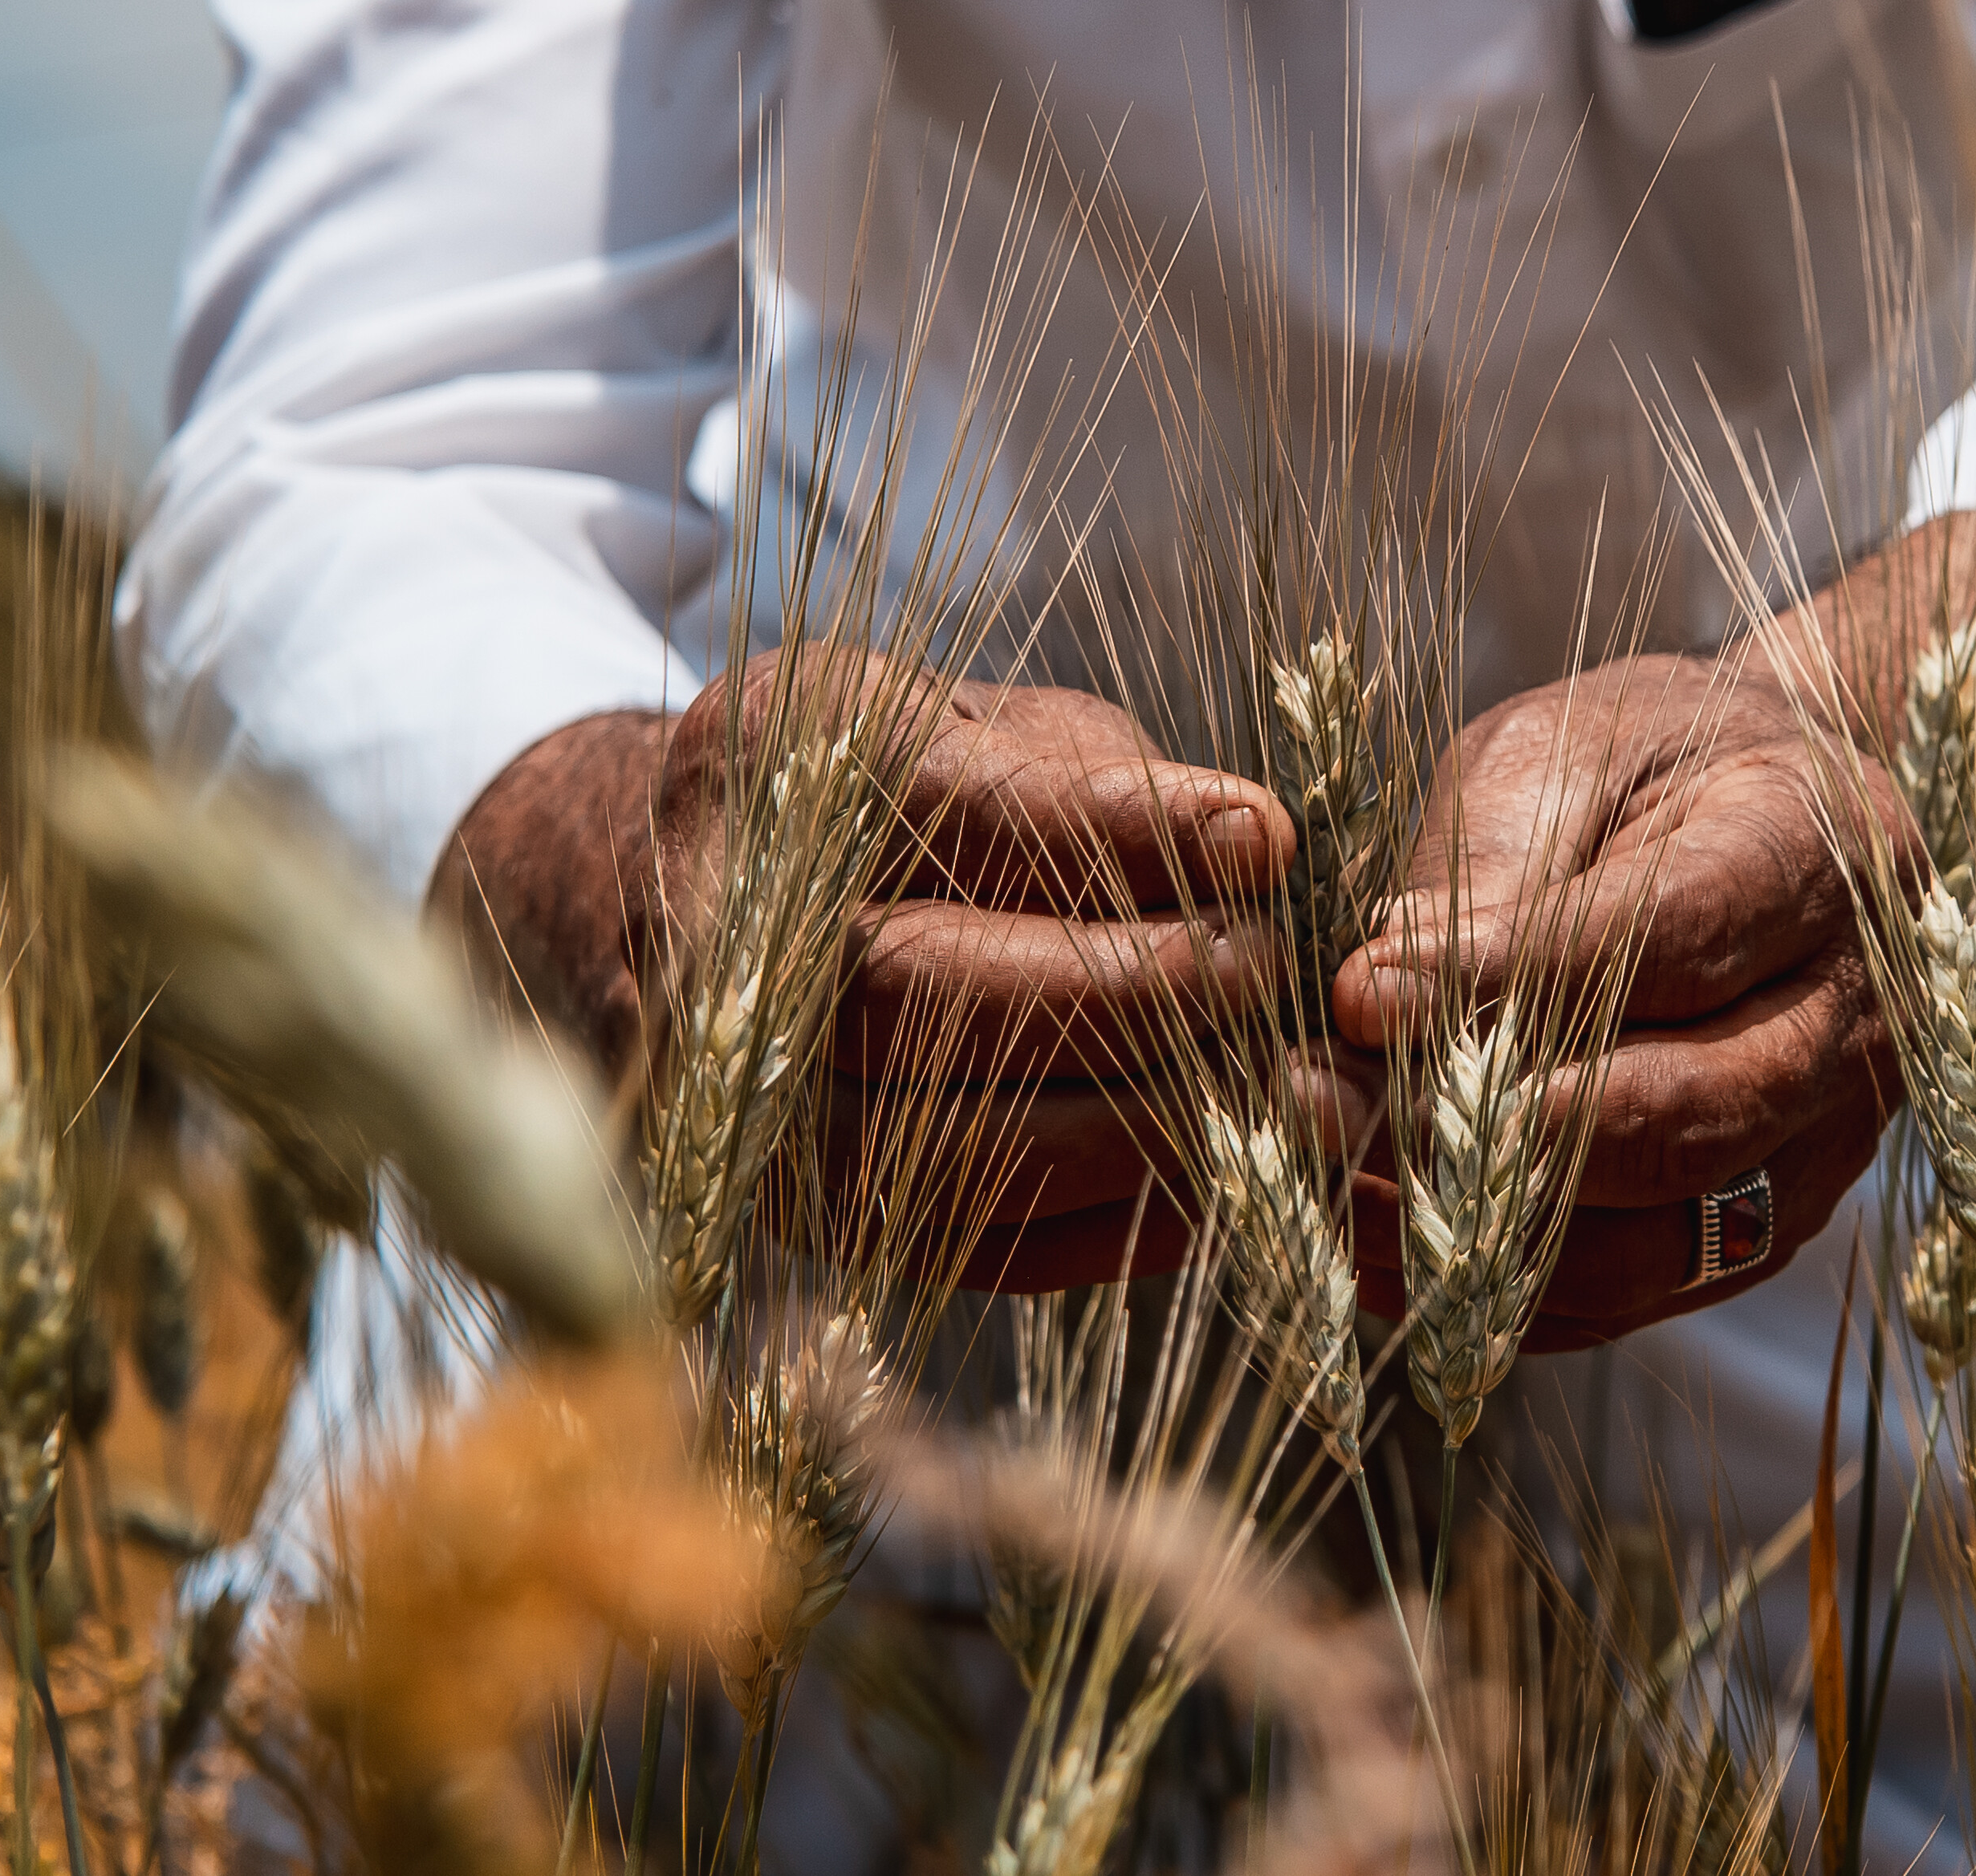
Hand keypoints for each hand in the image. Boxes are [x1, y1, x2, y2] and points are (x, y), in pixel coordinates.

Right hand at [439, 644, 1296, 1293]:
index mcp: (778, 761)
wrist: (690, 902)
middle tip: (1271, 981)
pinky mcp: (796, 1212)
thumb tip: (1255, 850)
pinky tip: (1213, 1178)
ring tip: (1286, 1103)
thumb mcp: (983, 731)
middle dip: (1122, 997)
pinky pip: (958, 1243)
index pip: (950, 806)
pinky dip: (1100, 1223)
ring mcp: (743, 1093)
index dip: (1114, 830)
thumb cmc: (894, 799)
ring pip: (937, 1144)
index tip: (1264, 843)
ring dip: (1134, 1133)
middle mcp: (727, 931)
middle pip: (921, 991)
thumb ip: (1100, 786)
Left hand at [1329, 652, 1911, 1349]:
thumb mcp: (1567, 753)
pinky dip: (1497, 1290)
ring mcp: (1823, 1143)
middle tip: (1319, 1104)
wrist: (1758, 814)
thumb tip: (1386, 998)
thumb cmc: (1642, 766)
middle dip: (1485, 1130)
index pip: (1674, 940)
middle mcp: (1851, 1018)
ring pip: (1660, 1238)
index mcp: (1822, 852)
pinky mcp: (1764, 1230)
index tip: (1362, 992)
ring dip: (1478, 1233)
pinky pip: (1631, 1295)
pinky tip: (1378, 1244)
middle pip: (1685, 1116)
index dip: (1513, 979)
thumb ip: (1498, 865)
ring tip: (1331, 1184)